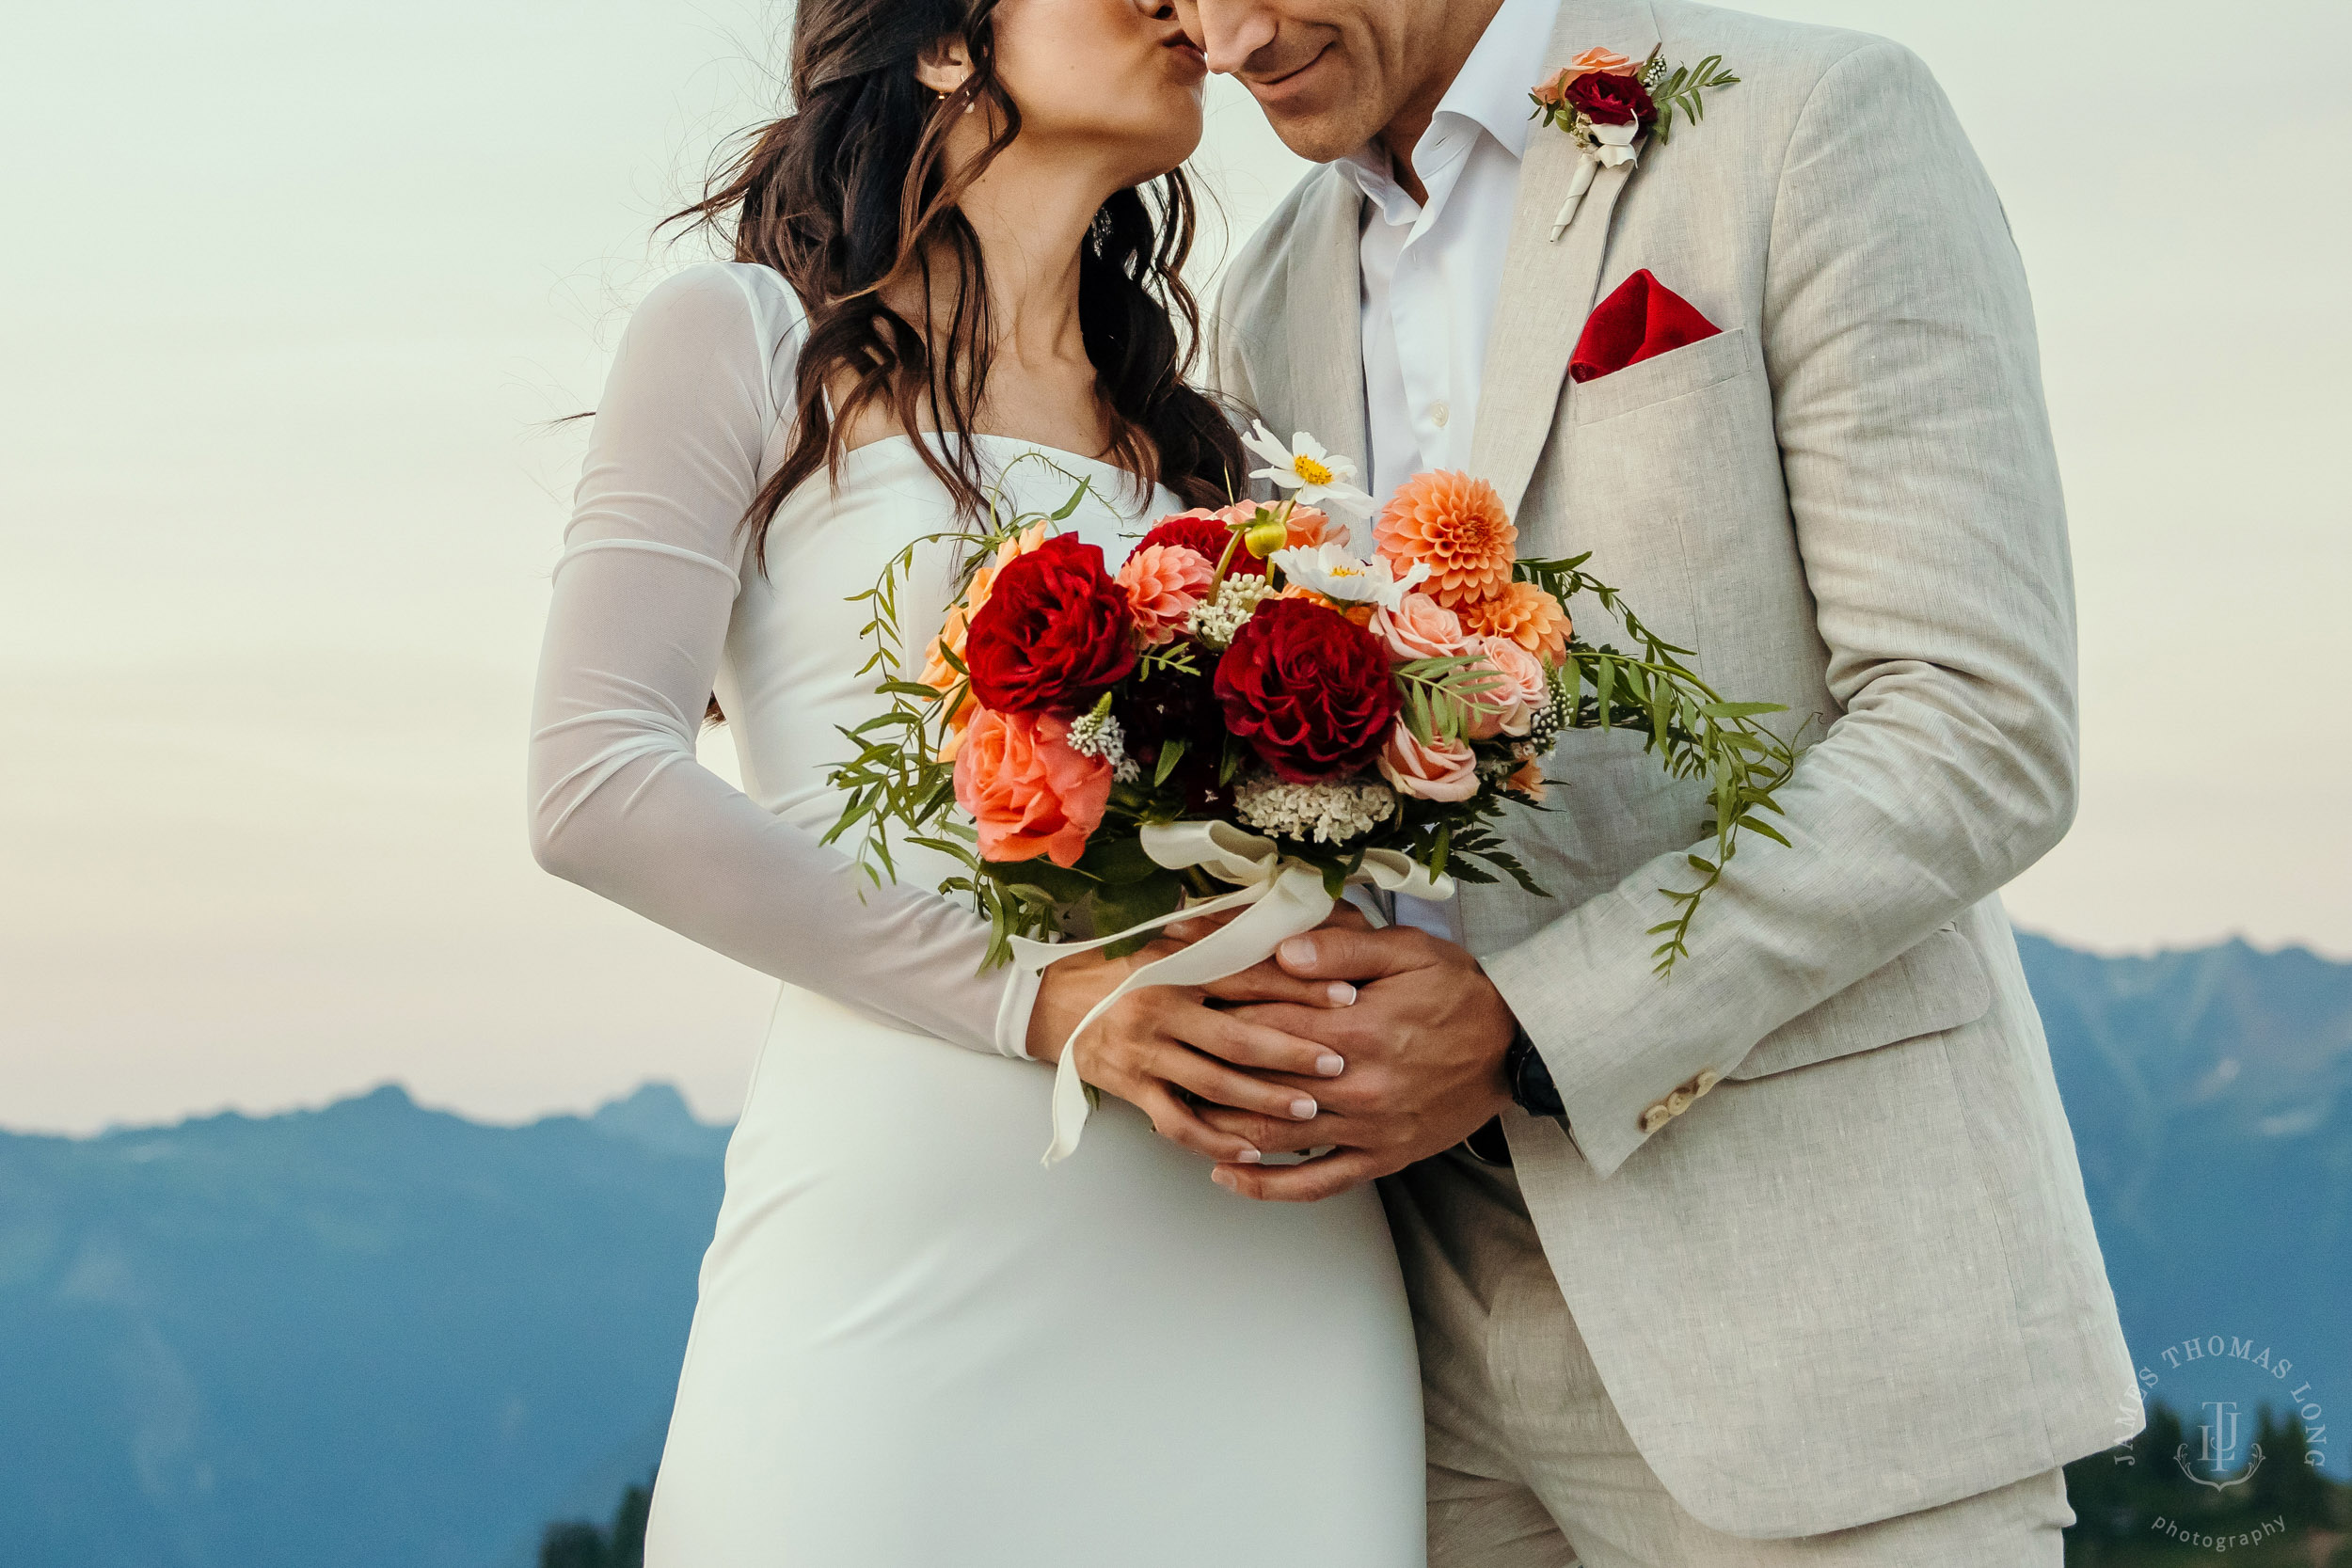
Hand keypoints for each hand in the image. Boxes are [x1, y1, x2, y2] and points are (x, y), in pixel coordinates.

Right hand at [1026, 932, 1360, 1164]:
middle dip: (1293, 1054)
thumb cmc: (1125, 969)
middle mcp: (1162, 1009)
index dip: (1301, 989)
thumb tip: (1287, 928)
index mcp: (1177, 967)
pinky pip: (1178, 1123)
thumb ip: (1222, 939)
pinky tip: (1251, 1148)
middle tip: (1339, 1065)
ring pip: (1214, 1085)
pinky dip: (1216, 1139)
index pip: (1250, 978)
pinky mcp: (1132, 1089)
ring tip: (1308, 1110)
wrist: (1054, 1002)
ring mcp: (1145, 1053)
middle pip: (1238, 1038)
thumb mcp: (1170, 943)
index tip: (1349, 997)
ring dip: (1265, 1100)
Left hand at [1195, 925, 1516, 1200]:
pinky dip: (1268, 1186)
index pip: (1265, 1023)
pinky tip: (1229, 1177)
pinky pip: (1317, 1183)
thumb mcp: (1409, 951)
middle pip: (1259, 1082)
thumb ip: (1342, 949)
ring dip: (1221, 1130)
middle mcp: (1356, 1085)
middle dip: (1208, 1071)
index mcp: (1357, 1028)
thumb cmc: (1461, 991)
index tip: (1186, 1004)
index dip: (1219, 1013)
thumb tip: (1281, 949)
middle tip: (1167, 1057)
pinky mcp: (1382, 1158)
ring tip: (1180, 1114)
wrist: (1519, 1048)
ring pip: (1276, 1137)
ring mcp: (1368, 1128)